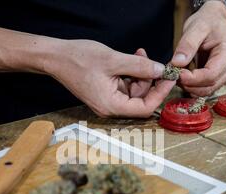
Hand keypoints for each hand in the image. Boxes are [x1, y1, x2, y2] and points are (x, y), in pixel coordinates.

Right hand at [46, 39, 175, 117]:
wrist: (56, 57)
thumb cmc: (78, 60)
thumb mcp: (113, 60)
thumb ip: (139, 66)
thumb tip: (160, 70)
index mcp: (111, 106)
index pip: (144, 108)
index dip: (160, 93)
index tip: (169, 78)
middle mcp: (110, 107)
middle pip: (141, 99)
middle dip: (150, 79)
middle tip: (156, 62)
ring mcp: (108, 100)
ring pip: (134, 90)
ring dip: (141, 73)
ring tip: (140, 54)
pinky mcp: (106, 91)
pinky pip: (126, 85)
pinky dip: (132, 72)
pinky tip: (133, 58)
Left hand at [172, 1, 225, 96]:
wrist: (216, 20)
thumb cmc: (208, 21)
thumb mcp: (196, 27)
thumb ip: (187, 44)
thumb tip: (177, 62)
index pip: (211, 75)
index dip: (192, 78)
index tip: (176, 73)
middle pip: (209, 86)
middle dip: (189, 84)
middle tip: (173, 75)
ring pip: (207, 90)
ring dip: (189, 87)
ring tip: (176, 75)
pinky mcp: (219, 77)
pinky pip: (205, 88)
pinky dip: (192, 86)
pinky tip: (182, 76)